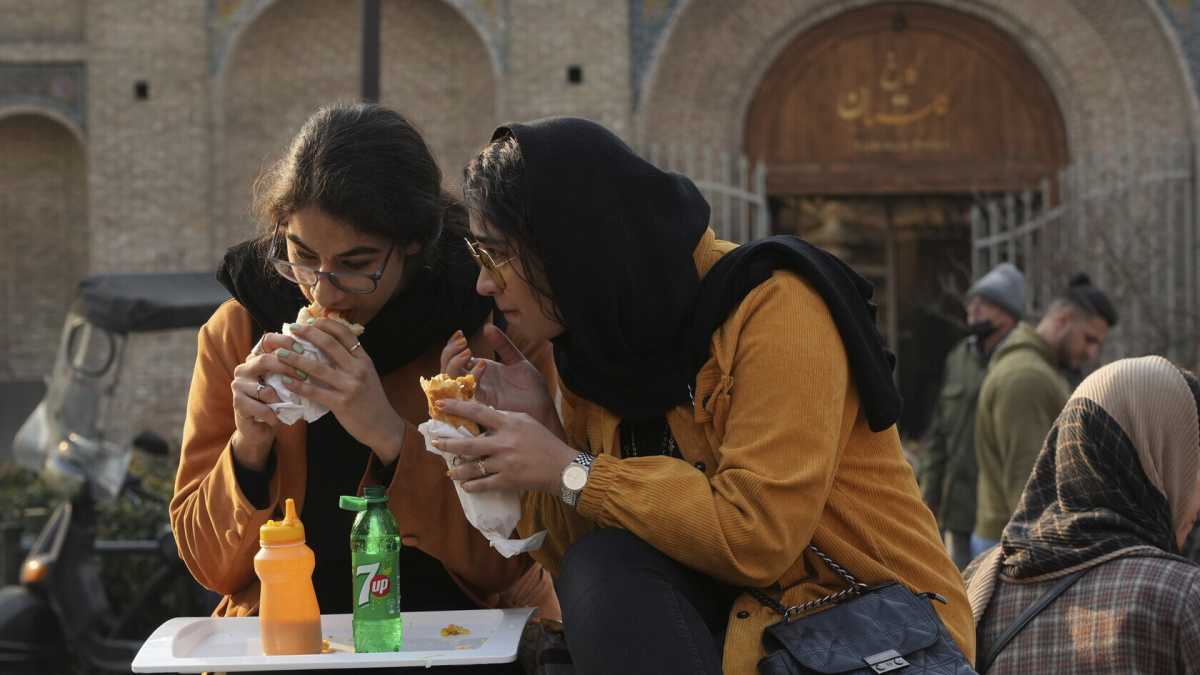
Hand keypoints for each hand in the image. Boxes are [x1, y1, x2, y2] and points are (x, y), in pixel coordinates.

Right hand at [230, 332, 310, 469]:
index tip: (303, 349)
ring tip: (291, 406)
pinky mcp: (237, 402)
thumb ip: (295, 369)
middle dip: (287, 368)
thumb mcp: (287, 383)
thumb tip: (321, 358)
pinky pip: (261, 408)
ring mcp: (238, 384)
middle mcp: (245, 368)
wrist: (259, 428)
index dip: (285, 342)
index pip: (268, 340)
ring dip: (282, 400)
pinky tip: (277, 419)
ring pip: (264, 389)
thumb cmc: (278, 401)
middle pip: (264, 360)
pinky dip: (273, 415)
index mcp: (257, 357)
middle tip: (304, 377)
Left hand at [276, 320, 406, 463]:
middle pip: (329, 344)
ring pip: (318, 367)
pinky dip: (298, 385)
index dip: (326, 324)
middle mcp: (358, 369)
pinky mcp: (342, 403)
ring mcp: (350, 386)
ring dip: (296, 358)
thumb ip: (351, 361)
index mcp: (364, 360)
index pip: (345, 334)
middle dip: (308, 334)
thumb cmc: (371, 401)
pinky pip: (315, 391)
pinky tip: (286, 380)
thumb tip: (328, 347)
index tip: (310, 321)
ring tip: (280, 352)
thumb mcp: (367, 375)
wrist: (383, 426)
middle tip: (291, 328)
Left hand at [432, 399, 577, 494]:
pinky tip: (465, 486)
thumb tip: (486, 413)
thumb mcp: (527, 421)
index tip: (440, 405)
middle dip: (447, 444)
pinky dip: (472, 486)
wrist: (562, 467)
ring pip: (472, 468)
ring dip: (457, 471)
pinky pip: (483, 484)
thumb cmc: (545, 441)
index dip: (457, 408)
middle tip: (435, 443)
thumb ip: (506, 417)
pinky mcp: (507, 480)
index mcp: (508, 424)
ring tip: (450, 472)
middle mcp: (503, 442)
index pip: (478, 412)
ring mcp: (504, 463)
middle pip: (467, 444)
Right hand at [440, 325, 563, 438]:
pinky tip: (482, 365)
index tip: (460, 333)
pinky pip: (467, 394)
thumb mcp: (517, 361)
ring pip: (451, 383)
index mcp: (479, 373)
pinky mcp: (484, 406)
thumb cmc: (532, 389)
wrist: (545, 409)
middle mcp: (474, 385)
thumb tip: (487, 326)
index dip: (452, 346)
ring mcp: (477, 396)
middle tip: (463, 342)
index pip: (454, 360)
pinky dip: (471, 378)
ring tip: (468, 352)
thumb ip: (502, 345)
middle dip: (450, 354)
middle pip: (447, 371)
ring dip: (454, 365)